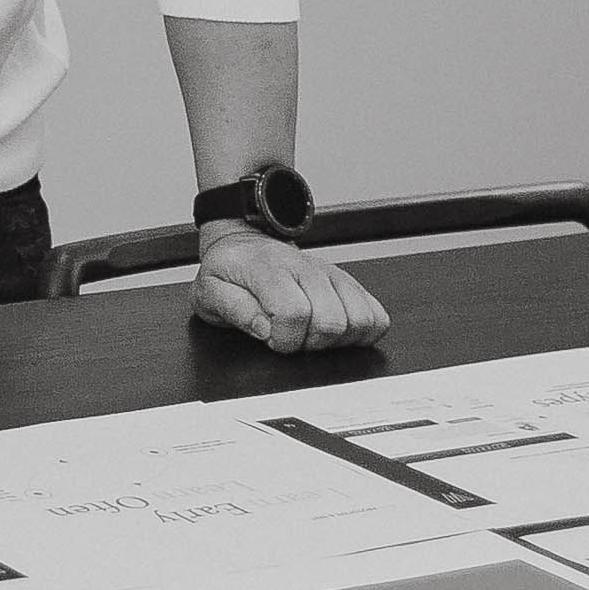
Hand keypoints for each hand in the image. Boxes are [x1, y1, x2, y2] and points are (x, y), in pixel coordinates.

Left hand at [192, 223, 388, 352]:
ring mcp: (333, 276)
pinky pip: (377, 317)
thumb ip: (235, 310)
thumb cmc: (229, 273)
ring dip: (336, 339)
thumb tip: (265, 329)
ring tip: (309, 332)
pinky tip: (333, 331)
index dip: (284, 339)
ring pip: (360, 321)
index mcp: (272, 270)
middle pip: (332, 323)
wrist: (245, 246)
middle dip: (309, 343)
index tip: (271, 338)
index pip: (295, 313)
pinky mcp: (349, 285)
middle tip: (290, 336)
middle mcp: (308, 269)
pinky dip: (361, 332)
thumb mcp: (211, 293)